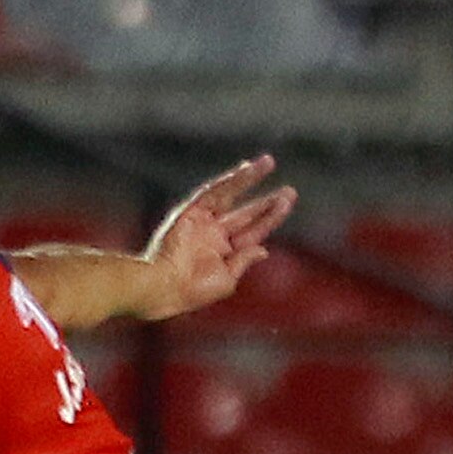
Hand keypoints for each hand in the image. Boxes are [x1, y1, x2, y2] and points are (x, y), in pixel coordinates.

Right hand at [138, 154, 296, 319]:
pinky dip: (229, 181)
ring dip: (248, 179)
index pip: (253, 232)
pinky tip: (246, 169)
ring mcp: (201, 223)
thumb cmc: (191, 291)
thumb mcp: (226, 281)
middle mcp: (213, 236)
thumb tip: (262, 249)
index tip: (286, 202)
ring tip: (268, 162)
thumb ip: (243, 261)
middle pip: (246, 214)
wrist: (162, 286)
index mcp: (223, 254)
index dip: (270, 217)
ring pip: (229, 197)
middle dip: (267, 202)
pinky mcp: (189, 213)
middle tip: (290, 190)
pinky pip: (212, 193)